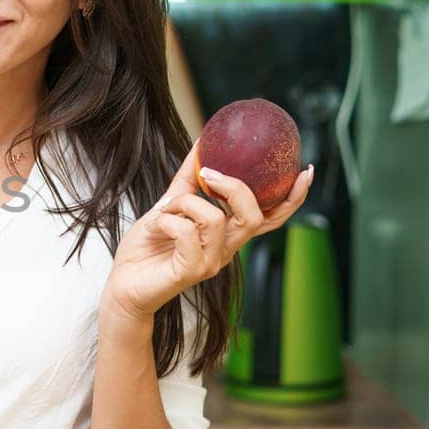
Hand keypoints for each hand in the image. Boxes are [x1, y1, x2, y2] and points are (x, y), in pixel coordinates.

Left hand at [99, 141, 313, 323]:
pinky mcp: (192, 271)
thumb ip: (188, 180)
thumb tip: (202, 144)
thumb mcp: (170, 206)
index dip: (292, 198)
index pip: (270, 218)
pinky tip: (153, 228)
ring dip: (183, 203)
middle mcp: (226, 250)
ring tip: (163, 211)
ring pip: (215, 218)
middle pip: (254, 216)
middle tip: (208, 173)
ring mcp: (212, 263)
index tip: (305, 171)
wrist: (124, 285)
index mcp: (227, 235)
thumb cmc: (147, 249)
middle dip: (234, 187)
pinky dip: (165, 220)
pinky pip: (186, 231)